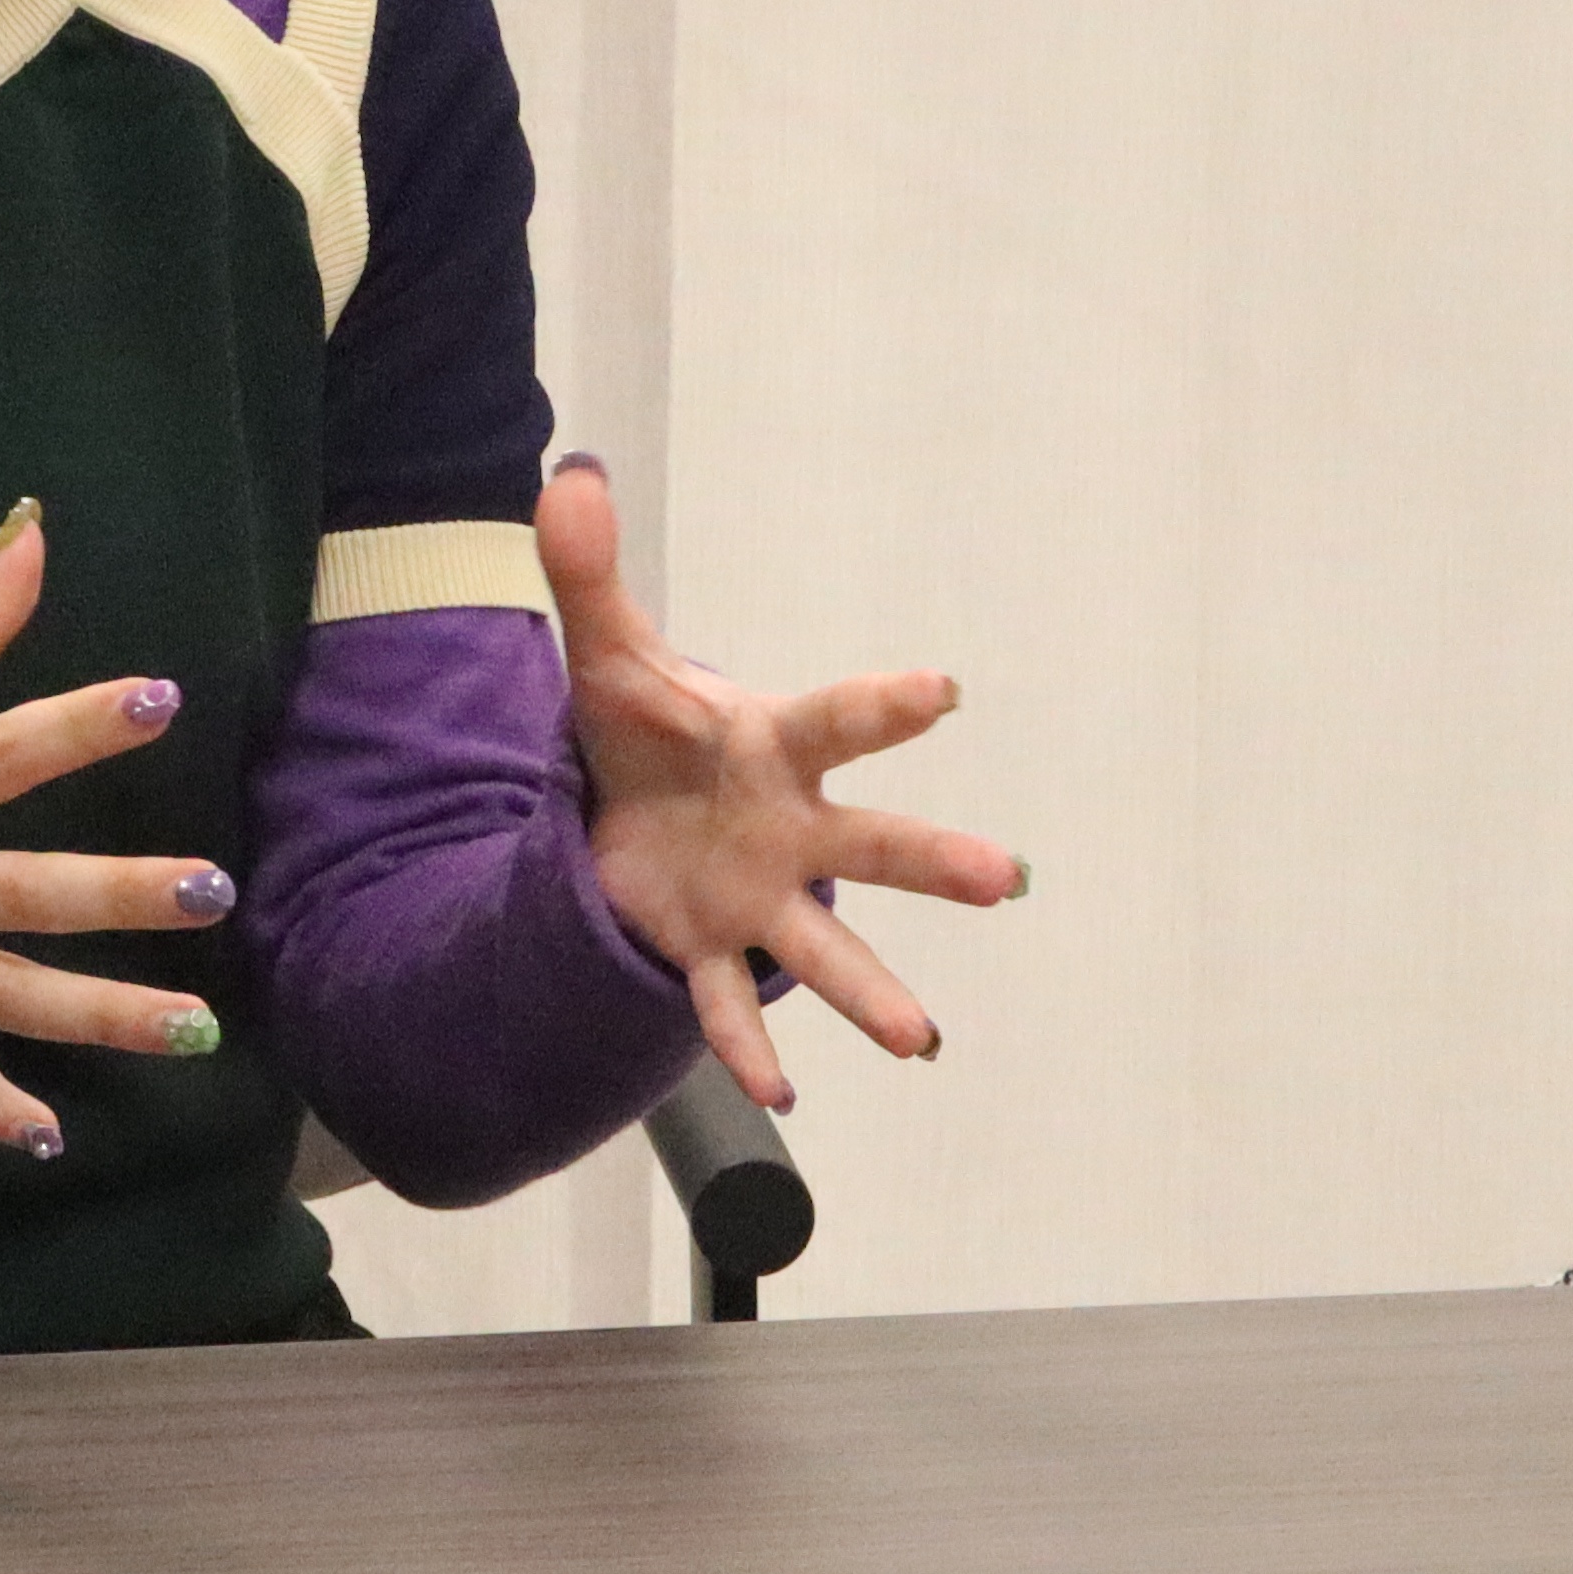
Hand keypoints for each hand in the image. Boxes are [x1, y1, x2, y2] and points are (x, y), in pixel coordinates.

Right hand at [0, 506, 241, 1155]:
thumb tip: (34, 530)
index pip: (6, 748)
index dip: (80, 724)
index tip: (159, 699)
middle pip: (34, 890)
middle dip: (123, 893)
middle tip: (211, 888)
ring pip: (20, 1000)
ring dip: (108, 1017)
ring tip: (196, 1028)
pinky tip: (51, 1140)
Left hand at [539, 454, 1026, 1111]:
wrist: (626, 809)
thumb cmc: (647, 726)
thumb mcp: (608, 651)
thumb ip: (587, 572)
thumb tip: (566, 478)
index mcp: (772, 745)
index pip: (836, 720)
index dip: (884, 704)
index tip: (943, 691)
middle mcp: (788, 826)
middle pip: (870, 843)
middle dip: (934, 858)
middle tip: (1006, 879)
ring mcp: (758, 895)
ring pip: (823, 945)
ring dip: (872, 991)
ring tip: (920, 1040)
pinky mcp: (710, 947)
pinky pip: (727, 1004)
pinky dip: (749, 1049)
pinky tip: (780, 1095)